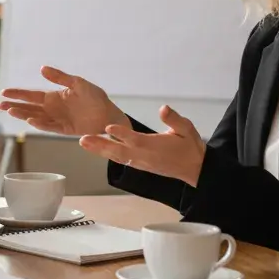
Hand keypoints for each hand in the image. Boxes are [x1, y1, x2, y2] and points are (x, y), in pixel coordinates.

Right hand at [0, 65, 128, 136]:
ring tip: (10, 111)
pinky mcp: (65, 129)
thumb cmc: (95, 97)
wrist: (109, 114)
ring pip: (35, 117)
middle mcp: (52, 109)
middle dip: (14, 106)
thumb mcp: (77, 83)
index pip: (31, 95)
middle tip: (0, 105)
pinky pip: (49, 127)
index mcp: (53, 97)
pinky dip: (40, 124)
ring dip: (23, 114)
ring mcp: (57, 120)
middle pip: (29, 107)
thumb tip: (42, 68)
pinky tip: (30, 120)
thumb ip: (60, 77)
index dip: (18, 94)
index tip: (4, 92)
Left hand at [79, 105, 206, 185]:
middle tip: (83, 139)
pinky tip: (96, 149)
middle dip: (100, 145)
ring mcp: (141, 163)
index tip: (108, 127)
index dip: (122, 134)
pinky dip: (108, 155)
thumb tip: (163, 108)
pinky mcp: (140, 166)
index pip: (136, 139)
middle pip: (119, 151)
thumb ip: (174, 120)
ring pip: (117, 157)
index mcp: (155, 146)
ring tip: (83, 142)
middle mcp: (144, 156)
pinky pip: (121, 160)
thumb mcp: (187, 129)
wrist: (196, 169)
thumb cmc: (190, 146)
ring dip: (99, 150)